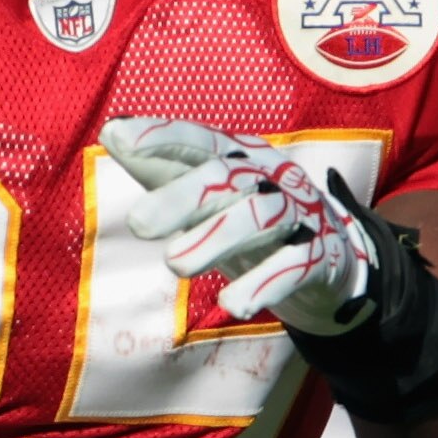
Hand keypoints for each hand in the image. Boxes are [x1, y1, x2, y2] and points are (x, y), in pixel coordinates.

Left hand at [102, 116, 385, 336]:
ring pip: (261, 216)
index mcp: (239, 156)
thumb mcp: (206, 192)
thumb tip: (110, 132)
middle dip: (182, 197)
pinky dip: (265, 283)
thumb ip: (162, 167)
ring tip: (175, 265)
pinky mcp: (321, 254)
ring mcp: (299, 213)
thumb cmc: (247, 217)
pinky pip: (297, 263)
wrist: (327, 256)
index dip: (162, 135)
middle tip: (137, 223)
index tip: (118, 137)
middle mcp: (270, 177)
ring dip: (217, 238)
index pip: (200, 139)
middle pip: (228, 176)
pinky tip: (234, 304)